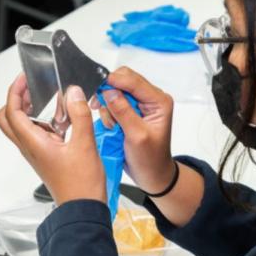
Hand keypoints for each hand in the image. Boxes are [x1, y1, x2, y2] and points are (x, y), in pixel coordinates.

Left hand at [0, 74, 106, 205]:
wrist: (83, 208)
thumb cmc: (81, 184)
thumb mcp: (85, 144)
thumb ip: (79, 114)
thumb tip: (73, 92)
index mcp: (33, 143)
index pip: (11, 111)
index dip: (15, 91)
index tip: (25, 78)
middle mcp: (30, 147)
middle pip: (8, 119)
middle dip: (16, 99)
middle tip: (32, 88)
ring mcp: (36, 152)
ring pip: (21, 126)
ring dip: (30, 109)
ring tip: (51, 99)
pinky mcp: (46, 156)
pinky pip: (36, 133)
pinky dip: (44, 120)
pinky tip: (64, 118)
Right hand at [92, 67, 175, 193]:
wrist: (152, 174)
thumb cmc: (150, 159)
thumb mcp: (137, 136)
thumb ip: (123, 112)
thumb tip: (109, 91)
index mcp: (159, 101)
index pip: (134, 80)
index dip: (114, 81)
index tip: (96, 87)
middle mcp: (150, 99)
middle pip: (123, 80)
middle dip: (109, 94)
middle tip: (99, 108)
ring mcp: (140, 104)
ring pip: (115, 91)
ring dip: (108, 106)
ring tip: (112, 126)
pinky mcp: (130, 111)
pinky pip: (113, 103)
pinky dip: (108, 112)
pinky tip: (112, 126)